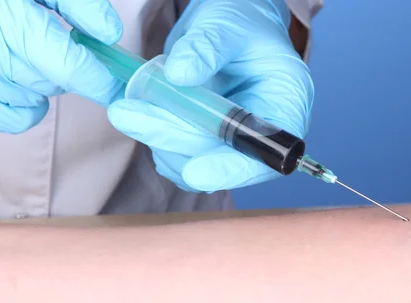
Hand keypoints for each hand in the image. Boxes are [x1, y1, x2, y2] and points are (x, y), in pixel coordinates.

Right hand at [0, 0, 123, 133]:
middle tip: (44, 44)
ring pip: (35, 103)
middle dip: (62, 69)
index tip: (120, 90)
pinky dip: (19, 104)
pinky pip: (11, 120)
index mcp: (7, 18)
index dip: (103, 83)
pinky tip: (6, 77)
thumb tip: (110, 35)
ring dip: (38, 85)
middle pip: (55, 85)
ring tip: (15, 53)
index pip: (71, 69)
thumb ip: (79, 4)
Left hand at [108, 0, 313, 191]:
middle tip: (125, 115)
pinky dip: (153, 138)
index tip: (195, 173)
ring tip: (127, 108)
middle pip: (219, 159)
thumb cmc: (242, 21)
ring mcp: (231, 142)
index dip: (232, 169)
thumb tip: (179, 75)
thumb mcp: (229, 24)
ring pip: (191, 164)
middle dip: (171, 138)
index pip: (267, 154)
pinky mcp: (205, 143)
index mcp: (286, 106)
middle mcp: (262, 133)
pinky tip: (140, 111)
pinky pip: (176, 156)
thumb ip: (208, 46)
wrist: (228, 27)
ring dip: (156, 140)